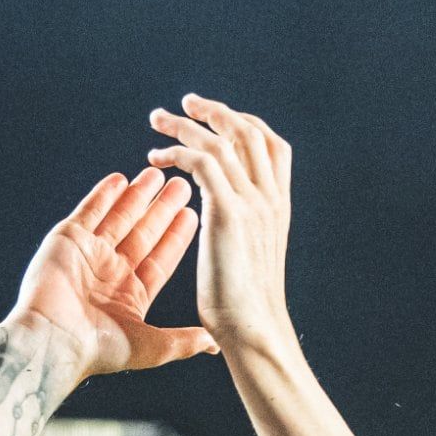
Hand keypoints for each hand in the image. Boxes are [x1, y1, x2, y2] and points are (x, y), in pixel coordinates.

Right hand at [2, 166, 211, 380]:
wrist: (52, 341)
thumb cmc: (99, 350)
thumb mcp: (152, 348)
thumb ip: (183, 341)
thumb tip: (214, 344)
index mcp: (130, 296)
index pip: (160, 258)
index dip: (176, 237)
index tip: (192, 215)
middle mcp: (110, 273)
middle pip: (142, 233)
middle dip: (161, 209)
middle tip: (180, 185)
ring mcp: (88, 255)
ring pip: (118, 218)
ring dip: (136, 196)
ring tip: (156, 174)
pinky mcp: (66, 240)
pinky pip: (89, 211)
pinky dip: (104, 195)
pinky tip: (120, 179)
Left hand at [145, 94, 295, 358]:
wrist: (254, 330)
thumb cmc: (247, 310)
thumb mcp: (253, 258)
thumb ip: (245, 230)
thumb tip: (227, 221)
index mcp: (278, 206)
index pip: (271, 145)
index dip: (244, 125)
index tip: (216, 120)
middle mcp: (270, 197)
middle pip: (248, 132)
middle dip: (215, 111)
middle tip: (185, 104)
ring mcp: (253, 202)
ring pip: (221, 141)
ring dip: (186, 125)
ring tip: (159, 120)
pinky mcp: (228, 212)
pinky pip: (202, 162)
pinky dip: (178, 153)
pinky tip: (157, 160)